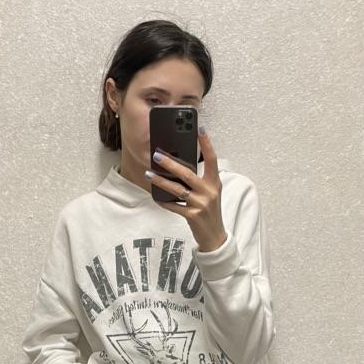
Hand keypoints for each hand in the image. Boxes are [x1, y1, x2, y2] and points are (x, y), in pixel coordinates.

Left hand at [146, 126, 227, 252]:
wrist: (215, 236)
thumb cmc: (210, 210)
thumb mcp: (210, 192)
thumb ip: (198, 180)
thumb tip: (177, 167)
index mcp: (215, 182)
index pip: (211, 158)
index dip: (206, 143)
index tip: (200, 128)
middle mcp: (209, 191)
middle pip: (188, 174)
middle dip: (171, 164)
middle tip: (157, 155)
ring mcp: (201, 204)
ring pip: (177, 189)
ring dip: (161, 181)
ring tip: (149, 174)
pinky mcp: (193, 216)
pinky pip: (174, 206)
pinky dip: (163, 201)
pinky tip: (155, 196)